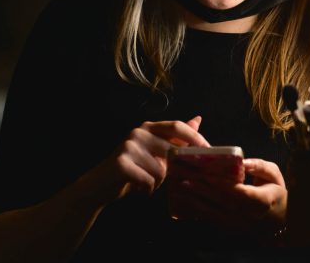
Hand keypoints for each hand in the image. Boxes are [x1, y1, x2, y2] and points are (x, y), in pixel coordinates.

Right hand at [91, 116, 209, 202]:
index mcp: (149, 127)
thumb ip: (176, 137)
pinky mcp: (121, 163)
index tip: (209, 151)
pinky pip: (149, 180)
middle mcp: (138, 132)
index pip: (178, 126)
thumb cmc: (133, 168)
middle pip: (172, 150)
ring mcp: (128, 146)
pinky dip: (148, 189)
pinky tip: (139, 189)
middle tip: (172, 178)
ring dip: (158, 182)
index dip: (195, 138)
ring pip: (161, 170)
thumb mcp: (155, 151)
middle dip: (177, 168)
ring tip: (147, 182)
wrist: (99, 185)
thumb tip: (198, 119)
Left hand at [169, 158, 286, 233]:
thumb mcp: (274, 174)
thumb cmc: (275, 192)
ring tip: (182, 189)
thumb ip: (259, 166)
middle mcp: (250, 215)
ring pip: (215, 214)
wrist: (278, 220)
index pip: (240, 192)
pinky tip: (186, 202)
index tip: (206, 174)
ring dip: (196, 202)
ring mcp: (240, 225)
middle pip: (223, 202)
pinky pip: (212, 221)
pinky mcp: (231, 229)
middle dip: (203, 190)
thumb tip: (242, 161)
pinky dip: (198, 212)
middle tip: (187, 178)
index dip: (222, 184)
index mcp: (264, 200)